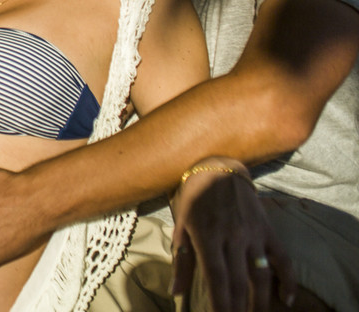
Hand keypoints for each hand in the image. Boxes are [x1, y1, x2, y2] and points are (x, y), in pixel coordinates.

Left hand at [170, 160, 296, 311]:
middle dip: (238, 307)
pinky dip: (288, 280)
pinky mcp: (268, 230)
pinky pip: (283, 258)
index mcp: (207, 236)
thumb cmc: (193, 197)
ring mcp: (254, 234)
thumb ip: (181, 260)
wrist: (218, 167)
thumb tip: (176, 291)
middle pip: (239, 282)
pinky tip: (286, 300)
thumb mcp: (181, 224)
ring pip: (261, 275)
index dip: (220, 303)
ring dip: (260, 301)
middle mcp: (233, 237)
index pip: (217, 278)